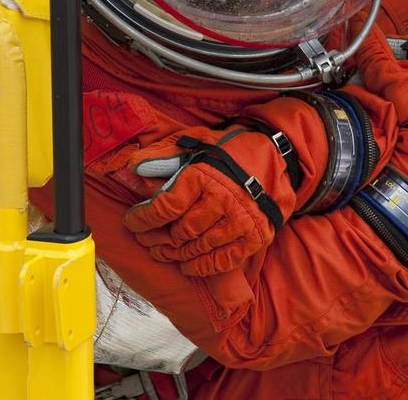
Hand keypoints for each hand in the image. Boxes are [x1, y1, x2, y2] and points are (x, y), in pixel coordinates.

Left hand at [123, 126, 290, 276]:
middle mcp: (222, 200)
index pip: (165, 207)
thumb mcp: (198, 141)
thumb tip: (135, 167)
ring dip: (178, 254)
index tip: (131, 221)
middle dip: (159, 238)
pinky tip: (189, 266)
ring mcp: (241, 220)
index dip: (143, 218)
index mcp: (204, 176)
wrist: (276, 155)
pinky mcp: (256, 235)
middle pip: (181, 232)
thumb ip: (165, 154)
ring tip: (164, 253)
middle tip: (147, 240)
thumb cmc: (231, 148)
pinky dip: (203, 267)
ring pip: (200, 248)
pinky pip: (224, 260)